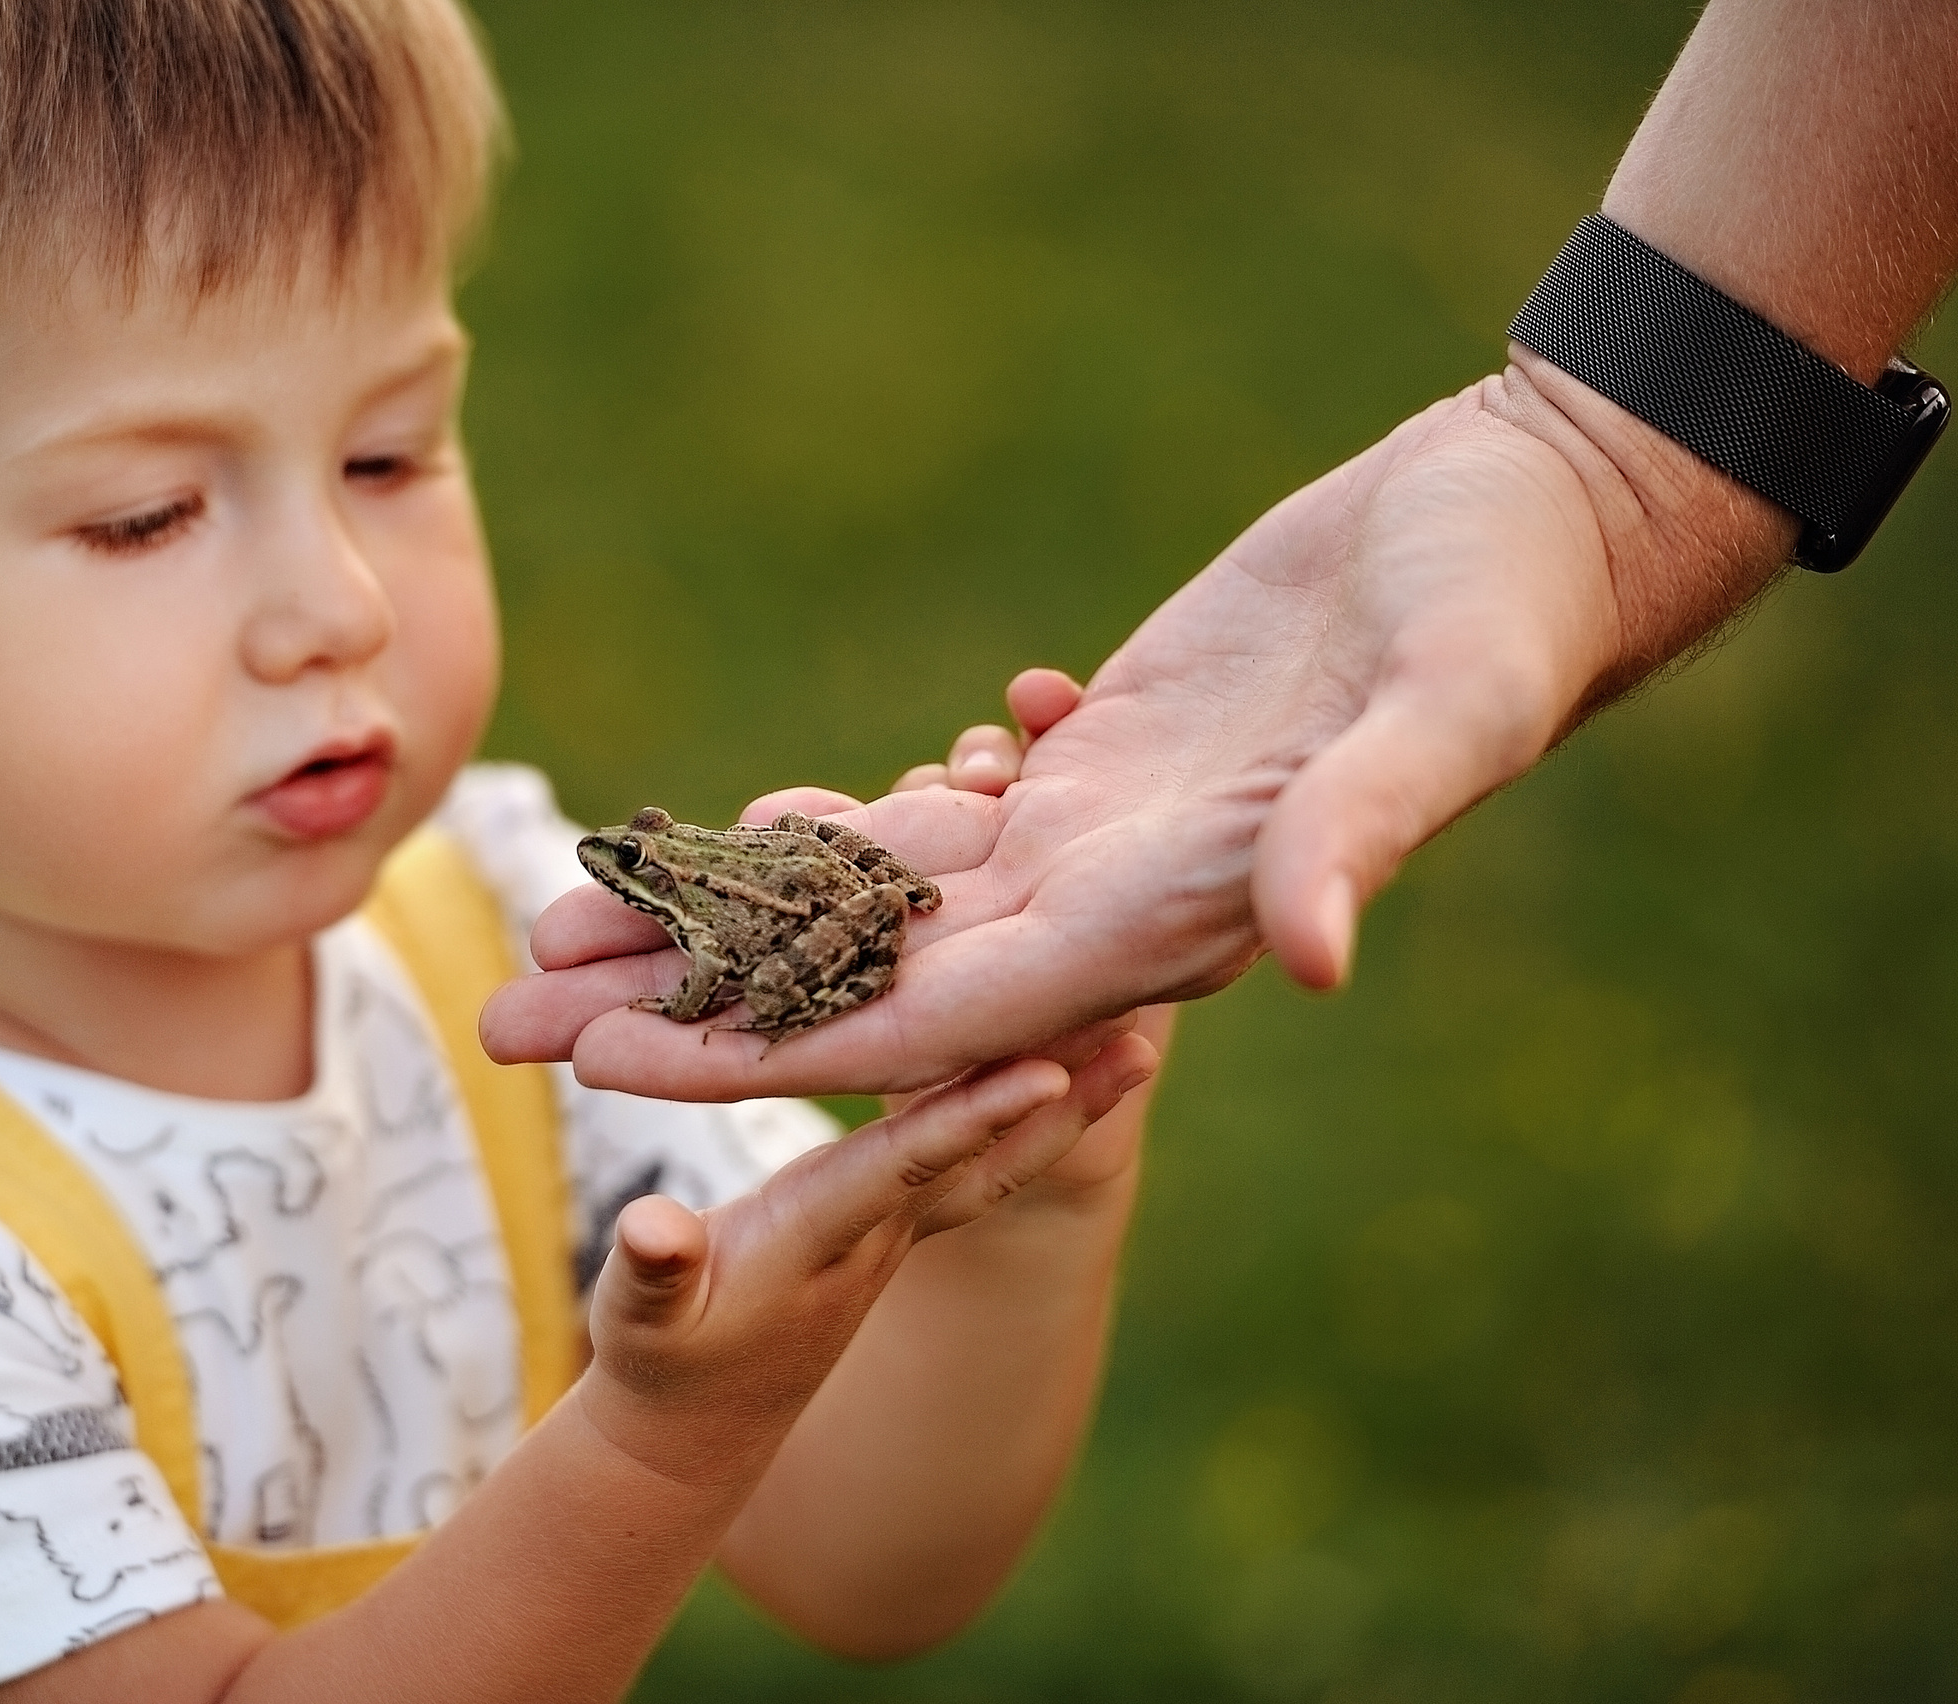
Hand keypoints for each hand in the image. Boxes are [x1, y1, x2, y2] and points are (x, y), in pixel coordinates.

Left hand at [484, 355, 1789, 1097]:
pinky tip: (706, 840)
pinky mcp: (1084, 772)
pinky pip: (918, 824)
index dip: (768, 1050)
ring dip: (714, 927)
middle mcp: (1106, 907)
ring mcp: (1086, 844)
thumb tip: (1309, 958)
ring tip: (552, 928)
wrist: (1519, 531)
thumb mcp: (1445, 711)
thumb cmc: (1504, 612)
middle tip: (501, 1029)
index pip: (932, 1015)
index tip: (613, 1067)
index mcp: (1166, 917)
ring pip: (859, 907)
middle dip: (681, 1013)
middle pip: (852, 986)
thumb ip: (1360, 833)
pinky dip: (809, 836)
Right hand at [577, 1040, 1151, 1485]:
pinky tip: (1049, 1055)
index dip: (972, 1118)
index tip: (1047, 1068)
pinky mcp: (885, 1222)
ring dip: (1065, 1107)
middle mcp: (876, 1233)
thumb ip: (650, 1268)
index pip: (908, 1169)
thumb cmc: (657, 1360)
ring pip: (993, 1161)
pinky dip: (1015, 1109)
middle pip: (988, 1164)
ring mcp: (889, 1232)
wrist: (693, 1435)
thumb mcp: (637, 1317)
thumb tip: (652, 1230)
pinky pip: (965, 1156)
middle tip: (1148, 1043)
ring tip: (1139, 1042)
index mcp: (819, 1236)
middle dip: (1065, 1108)